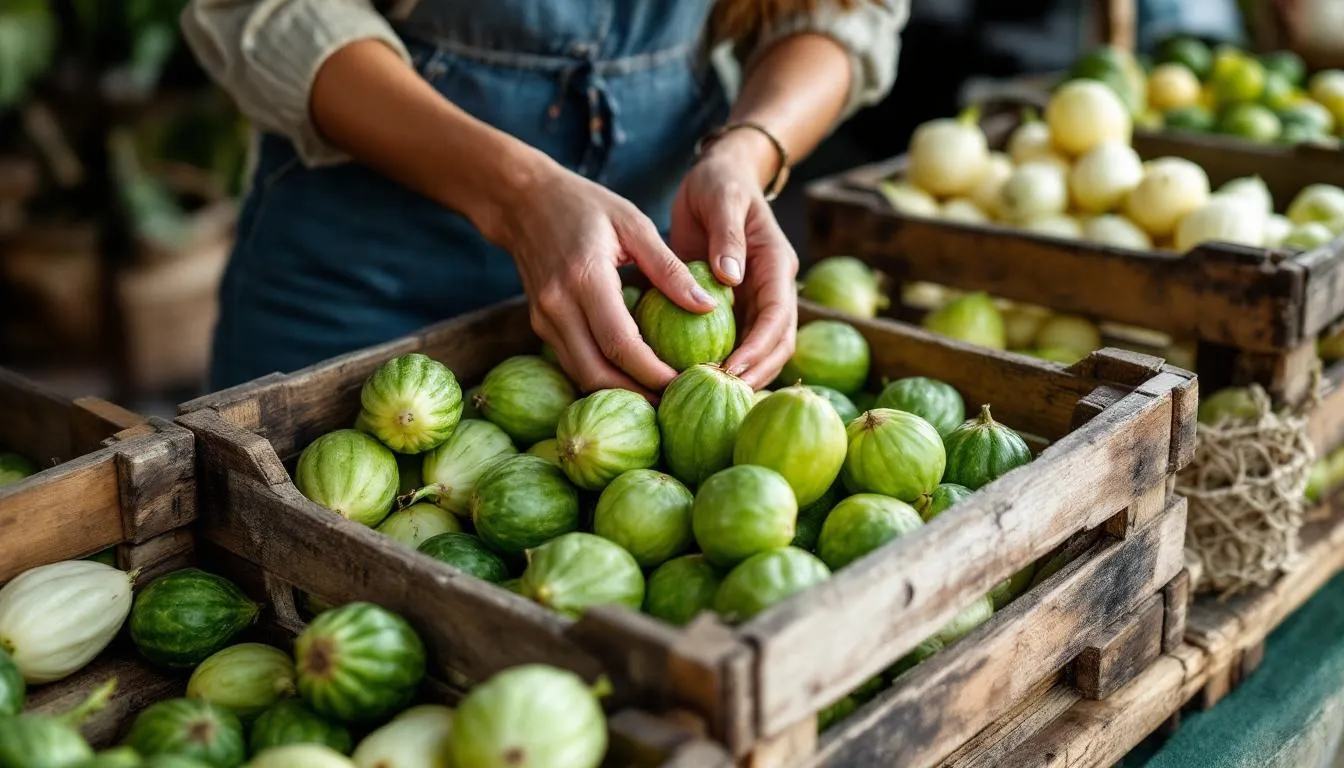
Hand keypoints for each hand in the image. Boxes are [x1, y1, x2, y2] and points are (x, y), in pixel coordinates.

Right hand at [494, 161, 717, 396]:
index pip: (621, 344)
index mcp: (585, 279)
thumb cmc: (586, 206)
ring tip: (659, 395)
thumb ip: (669, 268)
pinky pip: (573, 363)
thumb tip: (708, 306)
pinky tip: (631, 376)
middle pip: (598, 372)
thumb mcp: (634, 224)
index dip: (654, 372)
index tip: (688, 381)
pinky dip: (602, 376)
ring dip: (619, 392)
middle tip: (676, 401)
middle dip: (638, 394)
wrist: (524, 202)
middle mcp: (559, 307)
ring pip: (582, 375)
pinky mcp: (540, 326)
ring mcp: (544, 320)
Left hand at [670, 130, 797, 389]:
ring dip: (740, 375)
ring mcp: (756, 299)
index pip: (778, 317)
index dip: (758, 348)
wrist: (719, 177)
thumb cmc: (719, 183)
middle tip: (719, 396)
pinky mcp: (736, 306)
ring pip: (760, 350)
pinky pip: (733, 341)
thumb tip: (730, 277)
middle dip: (753, 373)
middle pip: (776, 345)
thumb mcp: (721, 199)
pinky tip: (692, 379)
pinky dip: (721, 362)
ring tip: (705, 395)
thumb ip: (727, 236)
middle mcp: (773, 288)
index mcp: (777, 265)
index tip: (731, 370)